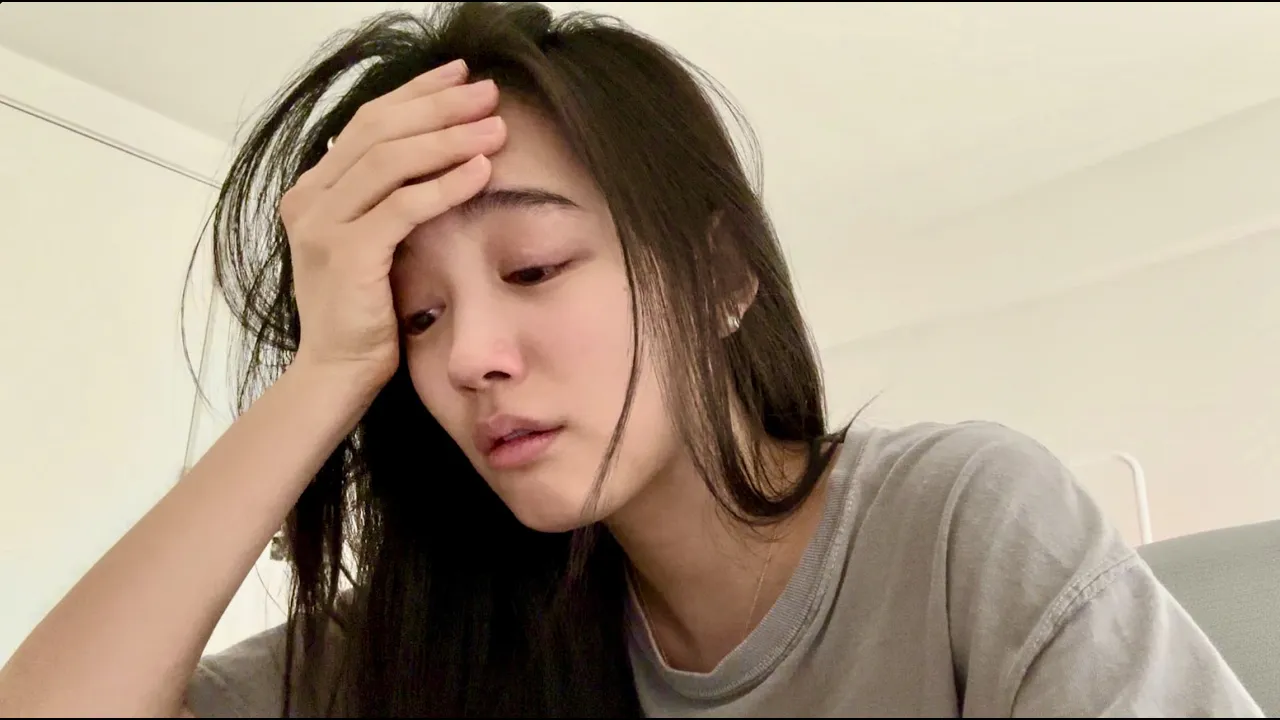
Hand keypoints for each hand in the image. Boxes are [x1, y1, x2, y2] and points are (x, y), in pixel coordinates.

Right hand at [278, 59, 505, 388]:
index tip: (462, 76)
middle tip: (489, 94)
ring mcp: (322, 224)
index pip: (367, 122)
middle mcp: (309, 199)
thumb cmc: (365, 315)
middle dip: (439, 106)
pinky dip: (446, 185)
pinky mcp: (348, 253)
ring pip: (392, 160)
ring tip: (496, 128)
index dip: (416, 94)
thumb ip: (381, 198)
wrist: (338, 375)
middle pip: (380, 130)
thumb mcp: (369, 243)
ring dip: (450, 139)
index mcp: (312, 190)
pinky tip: (482, 172)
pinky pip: (404, 206)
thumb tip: (422, 148)